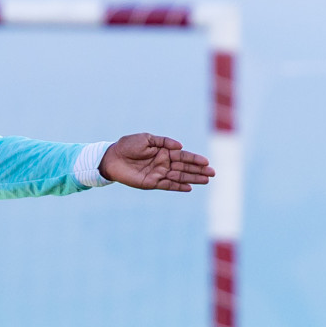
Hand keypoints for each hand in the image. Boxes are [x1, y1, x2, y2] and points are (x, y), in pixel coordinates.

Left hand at [99, 134, 214, 190]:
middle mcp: (163, 163)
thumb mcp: (147, 138)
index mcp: (164, 152)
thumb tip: (180, 146)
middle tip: (213, 173)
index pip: (183, 156)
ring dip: (193, 179)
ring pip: (179, 177)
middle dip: (199, 170)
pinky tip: (189, 188)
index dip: (195, 159)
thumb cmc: (127, 145)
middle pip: (185, 167)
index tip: (207, 162)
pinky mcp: (151, 183)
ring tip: (206, 180)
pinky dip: (178, 187)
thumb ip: (164, 142)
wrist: (112, 157)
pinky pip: (167, 186)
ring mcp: (158, 174)